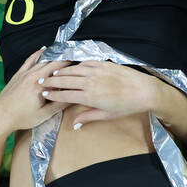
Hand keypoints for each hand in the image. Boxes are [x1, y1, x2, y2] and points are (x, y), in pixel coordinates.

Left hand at [0, 48, 68, 134]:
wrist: (0, 117)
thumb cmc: (21, 117)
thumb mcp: (44, 114)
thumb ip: (60, 104)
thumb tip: (73, 97)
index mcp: (40, 86)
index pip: (60, 72)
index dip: (71, 68)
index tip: (80, 65)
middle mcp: (32, 76)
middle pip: (52, 63)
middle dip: (65, 60)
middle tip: (76, 58)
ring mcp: (24, 74)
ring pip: (42, 59)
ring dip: (54, 55)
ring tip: (65, 52)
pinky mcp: (18, 74)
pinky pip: (30, 60)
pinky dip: (38, 53)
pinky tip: (43, 49)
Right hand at [40, 61, 162, 127]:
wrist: (145, 91)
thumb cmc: (128, 106)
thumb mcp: (107, 115)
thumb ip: (88, 117)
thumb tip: (74, 124)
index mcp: (90, 97)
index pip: (65, 95)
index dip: (53, 94)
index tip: (44, 94)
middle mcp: (91, 83)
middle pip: (65, 81)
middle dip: (52, 81)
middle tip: (42, 81)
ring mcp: (97, 72)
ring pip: (74, 70)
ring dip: (62, 71)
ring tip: (53, 73)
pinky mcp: (104, 64)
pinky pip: (86, 62)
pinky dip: (76, 64)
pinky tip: (72, 66)